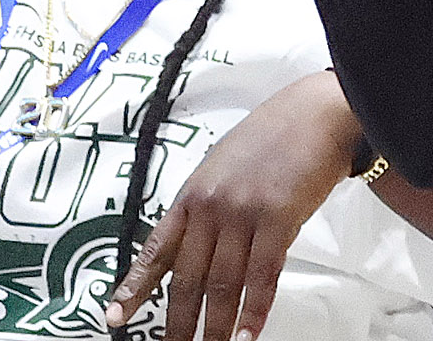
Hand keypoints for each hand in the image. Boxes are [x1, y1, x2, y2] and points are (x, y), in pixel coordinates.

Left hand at [105, 72, 360, 340]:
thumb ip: (209, 201)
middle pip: (188, 278)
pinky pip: (262, 275)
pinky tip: (249, 334)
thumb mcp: (224, 164)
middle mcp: (211, 206)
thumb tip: (200, 242)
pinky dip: (255, 310)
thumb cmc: (276, 135)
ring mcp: (243, 213)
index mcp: (192, 193)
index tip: (115, 318)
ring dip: (217, 326)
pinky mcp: (278, 218)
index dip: (135, 288)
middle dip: (179, 322)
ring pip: (223, 283)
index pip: (156, 249)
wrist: (317, 113)